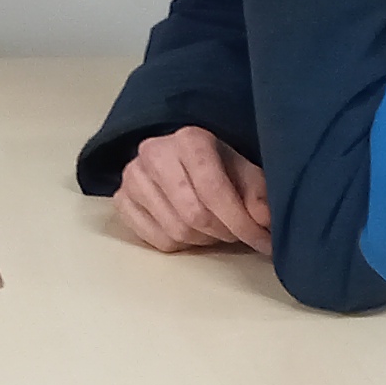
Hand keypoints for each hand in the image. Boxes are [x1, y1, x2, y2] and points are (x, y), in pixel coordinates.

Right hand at [112, 126, 271, 254]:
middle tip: (237, 234)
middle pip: (194, 216)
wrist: (174, 157)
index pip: (214, 190)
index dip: (242, 223)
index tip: (263, 242)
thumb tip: (264, 221)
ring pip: (176, 231)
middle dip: (224, 233)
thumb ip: (257, 192)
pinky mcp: (121, 199)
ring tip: (214, 230)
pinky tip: (189, 231)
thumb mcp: (241, 170)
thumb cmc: (213, 164)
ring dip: (203, 240)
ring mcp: (133, 177)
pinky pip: (155, 240)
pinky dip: (179, 244)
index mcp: (189, 140)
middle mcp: (155, 153)